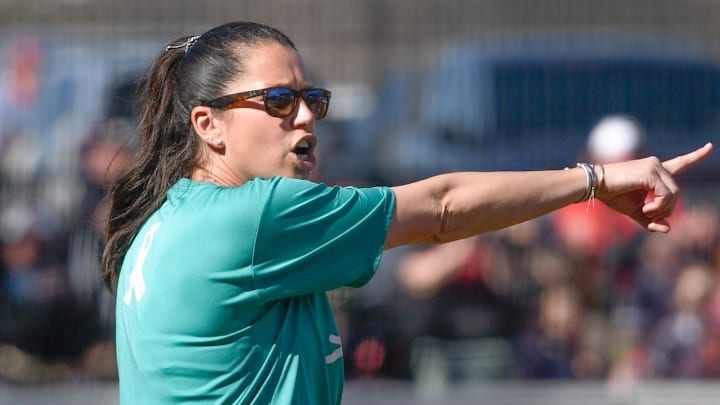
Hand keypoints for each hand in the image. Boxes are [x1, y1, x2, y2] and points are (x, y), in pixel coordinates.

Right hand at [597, 143, 712, 231]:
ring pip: (674, 194)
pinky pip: (666, 195)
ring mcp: (654, 167)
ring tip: (645, 212)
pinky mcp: (650, 172)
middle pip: (677, 192)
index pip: (680, 162)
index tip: (710, 146)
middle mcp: (656, 165)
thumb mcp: (634, 211)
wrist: (594, 185)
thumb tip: (667, 229)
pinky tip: (645, 209)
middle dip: (667, 210)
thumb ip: (651, 220)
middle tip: (649, 216)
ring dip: (662, 210)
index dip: (696, 156)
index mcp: (654, 171)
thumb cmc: (611, 195)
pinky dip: (658, 207)